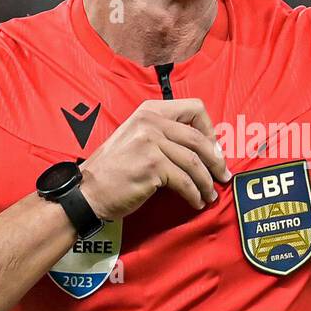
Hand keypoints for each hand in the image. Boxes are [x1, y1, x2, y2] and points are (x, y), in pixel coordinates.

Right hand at [78, 98, 231, 219]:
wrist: (88, 190)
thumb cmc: (113, 169)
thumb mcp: (136, 137)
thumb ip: (164, 134)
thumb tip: (202, 146)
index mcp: (149, 111)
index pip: (194, 108)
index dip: (210, 130)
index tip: (213, 149)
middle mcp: (151, 122)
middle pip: (198, 138)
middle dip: (216, 160)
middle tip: (222, 175)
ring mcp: (151, 143)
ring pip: (194, 162)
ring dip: (207, 182)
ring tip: (210, 194)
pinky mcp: (152, 166)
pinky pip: (184, 181)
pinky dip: (194, 194)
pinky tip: (196, 202)